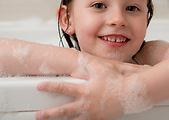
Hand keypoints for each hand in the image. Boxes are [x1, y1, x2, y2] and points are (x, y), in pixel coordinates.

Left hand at [35, 53, 151, 119]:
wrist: (131, 94)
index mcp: (84, 91)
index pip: (62, 88)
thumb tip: (79, 55)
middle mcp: (86, 104)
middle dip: (49, 114)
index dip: (49, 87)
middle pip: (63, 111)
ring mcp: (92, 114)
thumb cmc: (117, 82)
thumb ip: (88, 62)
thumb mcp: (101, 69)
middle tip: (38, 116)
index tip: (39, 86)